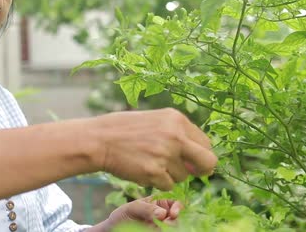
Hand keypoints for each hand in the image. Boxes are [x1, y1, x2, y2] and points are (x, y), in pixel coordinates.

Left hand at [86, 197, 182, 231]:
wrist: (113, 229)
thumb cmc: (123, 215)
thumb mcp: (131, 208)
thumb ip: (146, 208)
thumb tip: (163, 213)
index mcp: (159, 203)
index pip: (175, 202)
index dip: (178, 206)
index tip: (173, 214)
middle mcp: (163, 215)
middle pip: (177, 218)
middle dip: (174, 221)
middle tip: (165, 224)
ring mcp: (161, 227)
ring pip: (173, 228)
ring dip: (169, 228)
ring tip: (157, 228)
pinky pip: (164, 231)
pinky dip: (163, 231)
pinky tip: (156, 230)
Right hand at [91, 108, 216, 189]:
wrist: (99, 139)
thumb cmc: (124, 129)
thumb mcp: (155, 120)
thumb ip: (178, 133)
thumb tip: (199, 156)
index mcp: (176, 119)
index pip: (205, 142)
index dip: (200, 154)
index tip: (193, 160)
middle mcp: (174, 136)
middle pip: (207, 161)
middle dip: (202, 170)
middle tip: (192, 172)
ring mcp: (164, 154)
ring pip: (183, 176)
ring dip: (170, 175)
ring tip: (150, 163)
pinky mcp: (153, 172)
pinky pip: (168, 185)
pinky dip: (158, 182)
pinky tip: (143, 170)